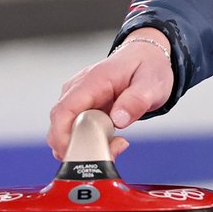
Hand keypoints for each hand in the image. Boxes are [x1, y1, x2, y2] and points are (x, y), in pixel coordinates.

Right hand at [47, 28, 174, 160]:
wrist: (148, 57)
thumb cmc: (149, 67)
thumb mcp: (152, 83)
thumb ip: (137, 100)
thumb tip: (119, 120)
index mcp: (93, 80)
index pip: (63, 111)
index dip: (63, 136)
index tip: (79, 155)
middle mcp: (79, 88)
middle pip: (60, 125)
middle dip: (78, 147)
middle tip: (109, 153)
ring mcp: (78, 98)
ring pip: (66, 130)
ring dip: (85, 146)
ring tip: (115, 145)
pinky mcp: (82, 106)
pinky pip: (75, 129)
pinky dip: (89, 142)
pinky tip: (111, 140)